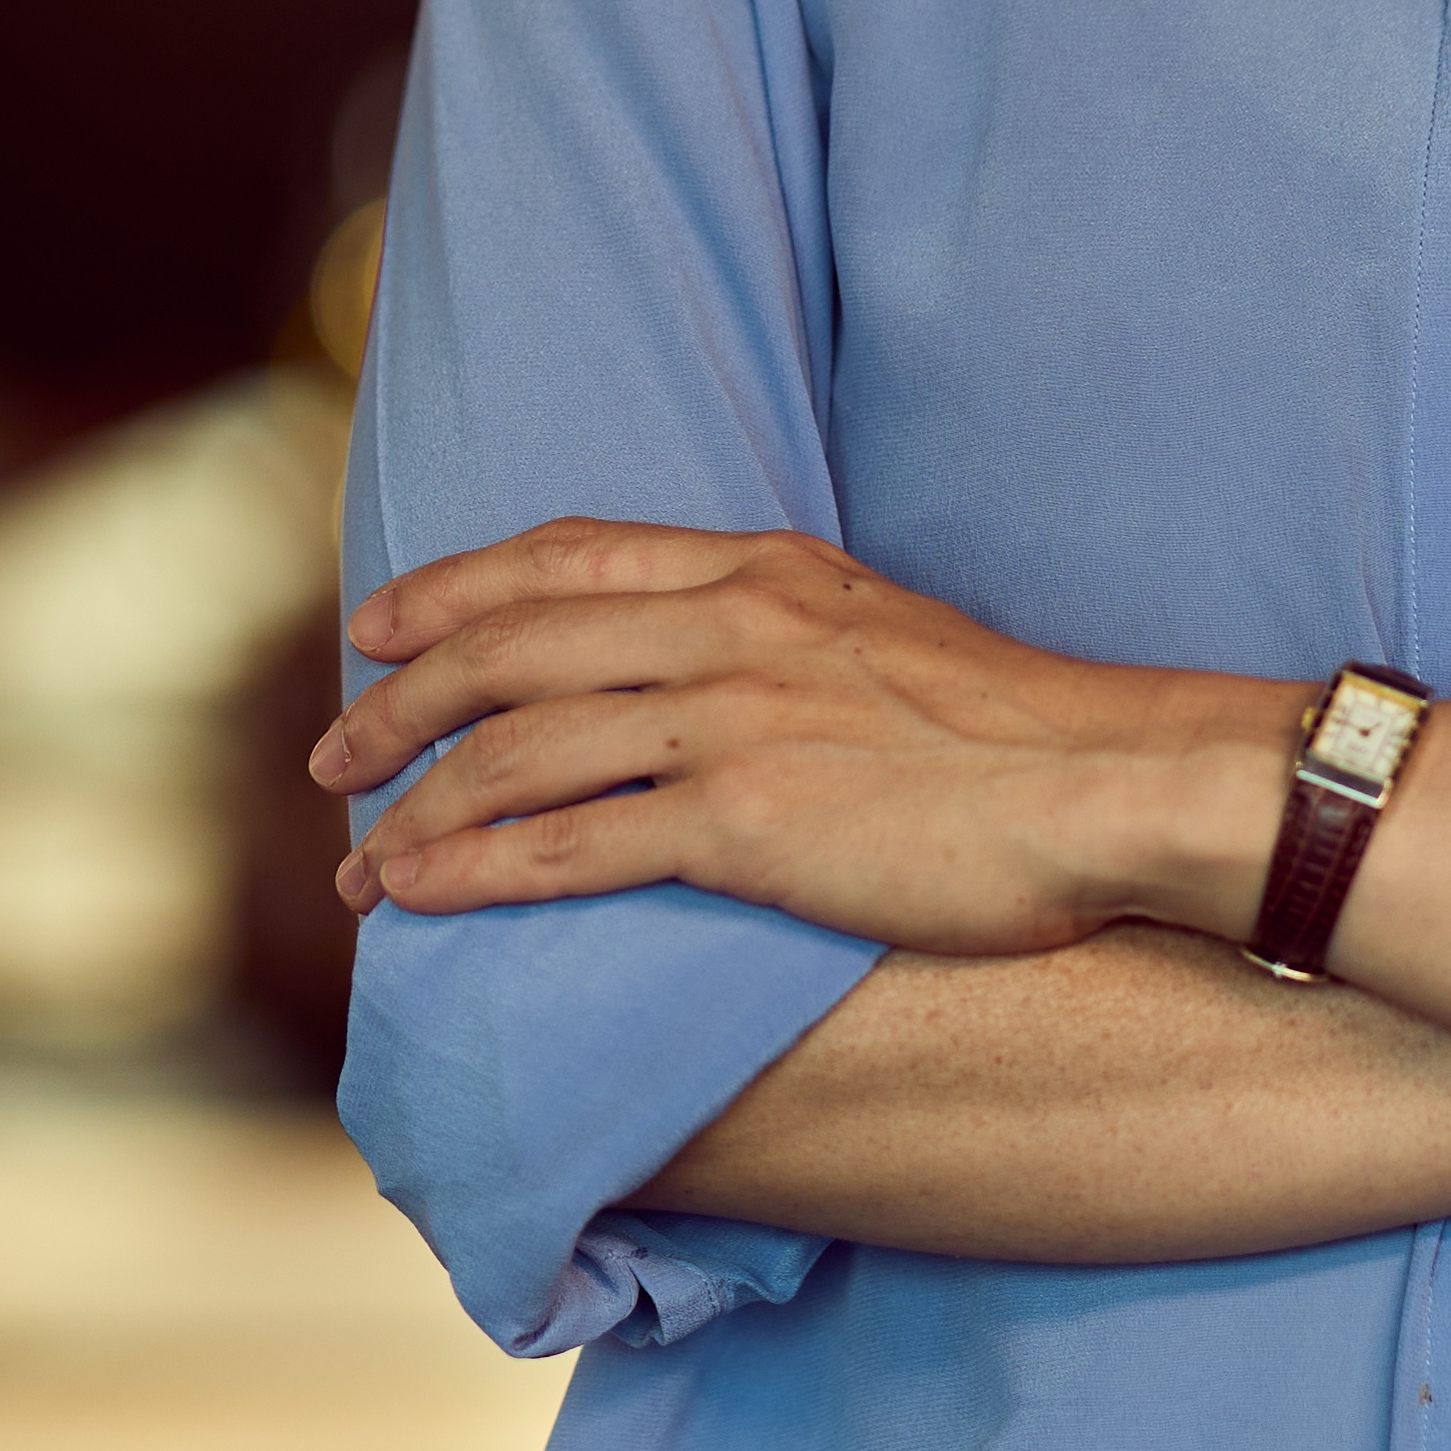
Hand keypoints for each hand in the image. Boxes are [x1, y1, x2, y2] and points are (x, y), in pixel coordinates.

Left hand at [312, 521, 1281, 956]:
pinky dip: (475, 868)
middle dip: (401, 700)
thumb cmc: (1023, 733)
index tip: (383, 624)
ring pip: (519, 748)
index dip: (456, 589)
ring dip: (417, 801)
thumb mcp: (888, 633)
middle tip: (335, 752)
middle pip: (511, 647)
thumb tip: (720, 679)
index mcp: (764, 570)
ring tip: (362, 861)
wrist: (1116, 783)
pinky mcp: (748, 826)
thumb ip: (788, 635)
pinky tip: (421, 895)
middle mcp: (730, 627)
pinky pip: (570, 846)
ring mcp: (732, 723)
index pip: (566, 555)